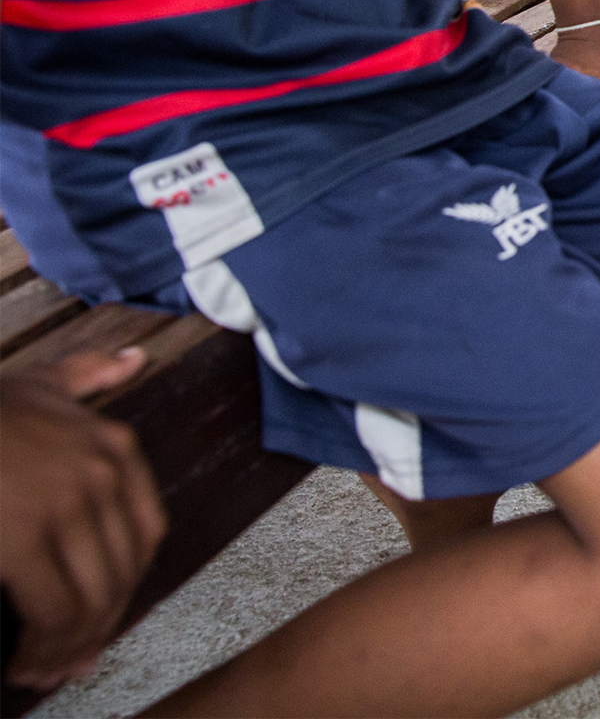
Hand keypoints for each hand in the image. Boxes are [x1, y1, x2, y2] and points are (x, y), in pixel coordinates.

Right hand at [0, 348, 166, 690]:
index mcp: (115, 444)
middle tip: (68, 662)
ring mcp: (66, 503)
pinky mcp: (22, 536)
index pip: (146, 533)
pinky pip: (53, 609)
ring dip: (69, 646)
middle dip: (98, 627)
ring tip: (41, 668)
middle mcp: (103, 472)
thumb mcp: (39, 381)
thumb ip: (87, 373)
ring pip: (93, 598)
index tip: (103, 616)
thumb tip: (133, 361)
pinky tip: (22, 659)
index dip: (127, 584)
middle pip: (123, 573)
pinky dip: (43, 645)